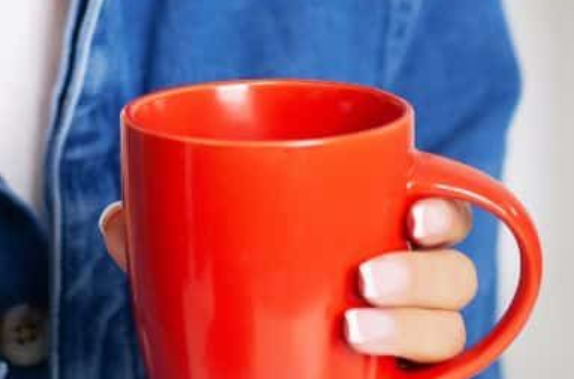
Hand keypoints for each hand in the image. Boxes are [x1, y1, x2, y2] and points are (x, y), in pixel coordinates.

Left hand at [97, 197, 479, 363]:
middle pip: (454, 273)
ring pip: (448, 331)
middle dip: (426, 274)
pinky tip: (386, 376)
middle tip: (365, 279)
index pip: (436, 213)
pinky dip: (422, 375)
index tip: (410, 213)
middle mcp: (403, 285)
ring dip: (415, 327)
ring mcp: (405, 343)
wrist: (230, 374)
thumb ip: (161, 237)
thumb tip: (119, 219)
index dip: (442, 210)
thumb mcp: (198, 262)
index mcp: (371, 230)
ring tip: (354, 329)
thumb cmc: (231, 297)